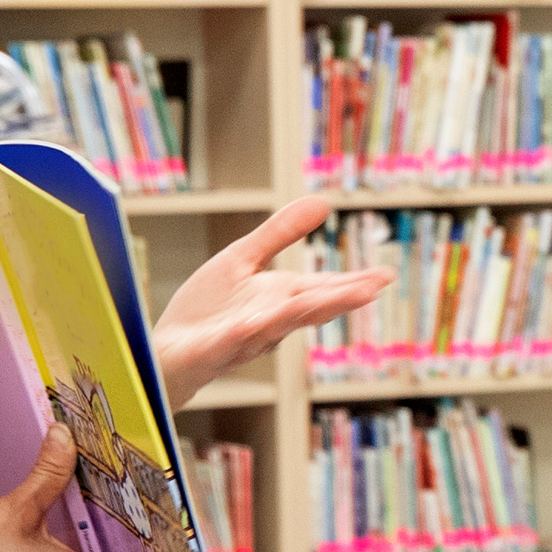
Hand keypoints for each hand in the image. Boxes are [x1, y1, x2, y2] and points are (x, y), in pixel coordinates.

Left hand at [153, 197, 391, 404]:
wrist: (167, 350)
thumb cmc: (207, 309)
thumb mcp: (243, 259)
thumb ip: (280, 234)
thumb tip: (324, 201)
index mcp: (280, 297)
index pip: (322, 289)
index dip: (353, 283)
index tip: (385, 277)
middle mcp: (268, 320)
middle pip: (309, 307)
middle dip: (340, 298)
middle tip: (374, 288)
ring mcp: (240, 337)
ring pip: (276, 324)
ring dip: (304, 313)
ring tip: (334, 300)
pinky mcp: (209, 349)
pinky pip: (227, 341)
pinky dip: (241, 333)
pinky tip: (253, 323)